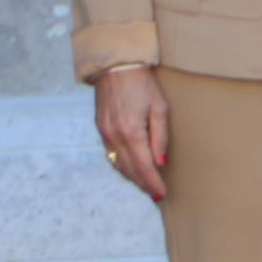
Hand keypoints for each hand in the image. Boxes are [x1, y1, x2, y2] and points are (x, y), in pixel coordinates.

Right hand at [95, 64, 167, 202]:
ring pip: (119, 164)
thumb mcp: (159, 107)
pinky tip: (131, 169)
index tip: (161, 194)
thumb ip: (160, 136)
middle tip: (156, 194)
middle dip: (143, 184)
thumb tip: (160, 162)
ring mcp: (105, 133)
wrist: (115, 66)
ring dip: (132, 177)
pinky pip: (111, 154)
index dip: (153, 182)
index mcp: (131, 131)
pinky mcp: (100, 128)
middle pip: (130, 170)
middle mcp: (115, 136)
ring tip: (146, 185)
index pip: (143, 166)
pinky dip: (122, 165)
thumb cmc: (142, 84)